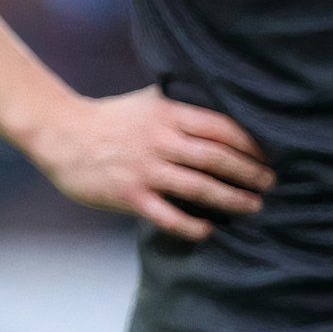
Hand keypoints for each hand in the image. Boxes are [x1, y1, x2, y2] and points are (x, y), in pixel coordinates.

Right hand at [24, 87, 273, 242]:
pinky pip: (168, 215)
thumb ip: (180, 105)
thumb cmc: (110, 118)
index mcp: (167, 114)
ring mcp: (145, 169)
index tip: (269, 154)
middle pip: (216, 158)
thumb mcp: (147, 101)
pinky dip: (191, 225)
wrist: (61, 134)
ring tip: (253, 206)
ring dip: (231, 199)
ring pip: (198, 188)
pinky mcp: (129, 195)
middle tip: (270, 183)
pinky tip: (208, 230)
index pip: (220, 127)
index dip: (250, 143)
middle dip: (249, 173)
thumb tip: (219, 106)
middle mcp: (160, 140)